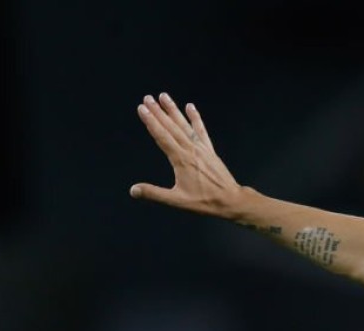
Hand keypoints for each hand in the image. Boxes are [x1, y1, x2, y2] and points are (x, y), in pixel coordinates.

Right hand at [130, 93, 242, 216]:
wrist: (230, 200)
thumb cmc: (204, 201)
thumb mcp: (177, 200)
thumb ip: (154, 193)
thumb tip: (133, 190)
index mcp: (181, 159)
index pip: (162, 136)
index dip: (151, 121)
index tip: (142, 108)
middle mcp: (190, 149)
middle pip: (171, 127)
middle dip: (158, 112)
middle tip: (147, 98)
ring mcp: (201, 148)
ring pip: (184, 125)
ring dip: (173, 110)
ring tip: (164, 96)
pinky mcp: (210, 150)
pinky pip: (201, 131)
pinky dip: (196, 118)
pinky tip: (190, 107)